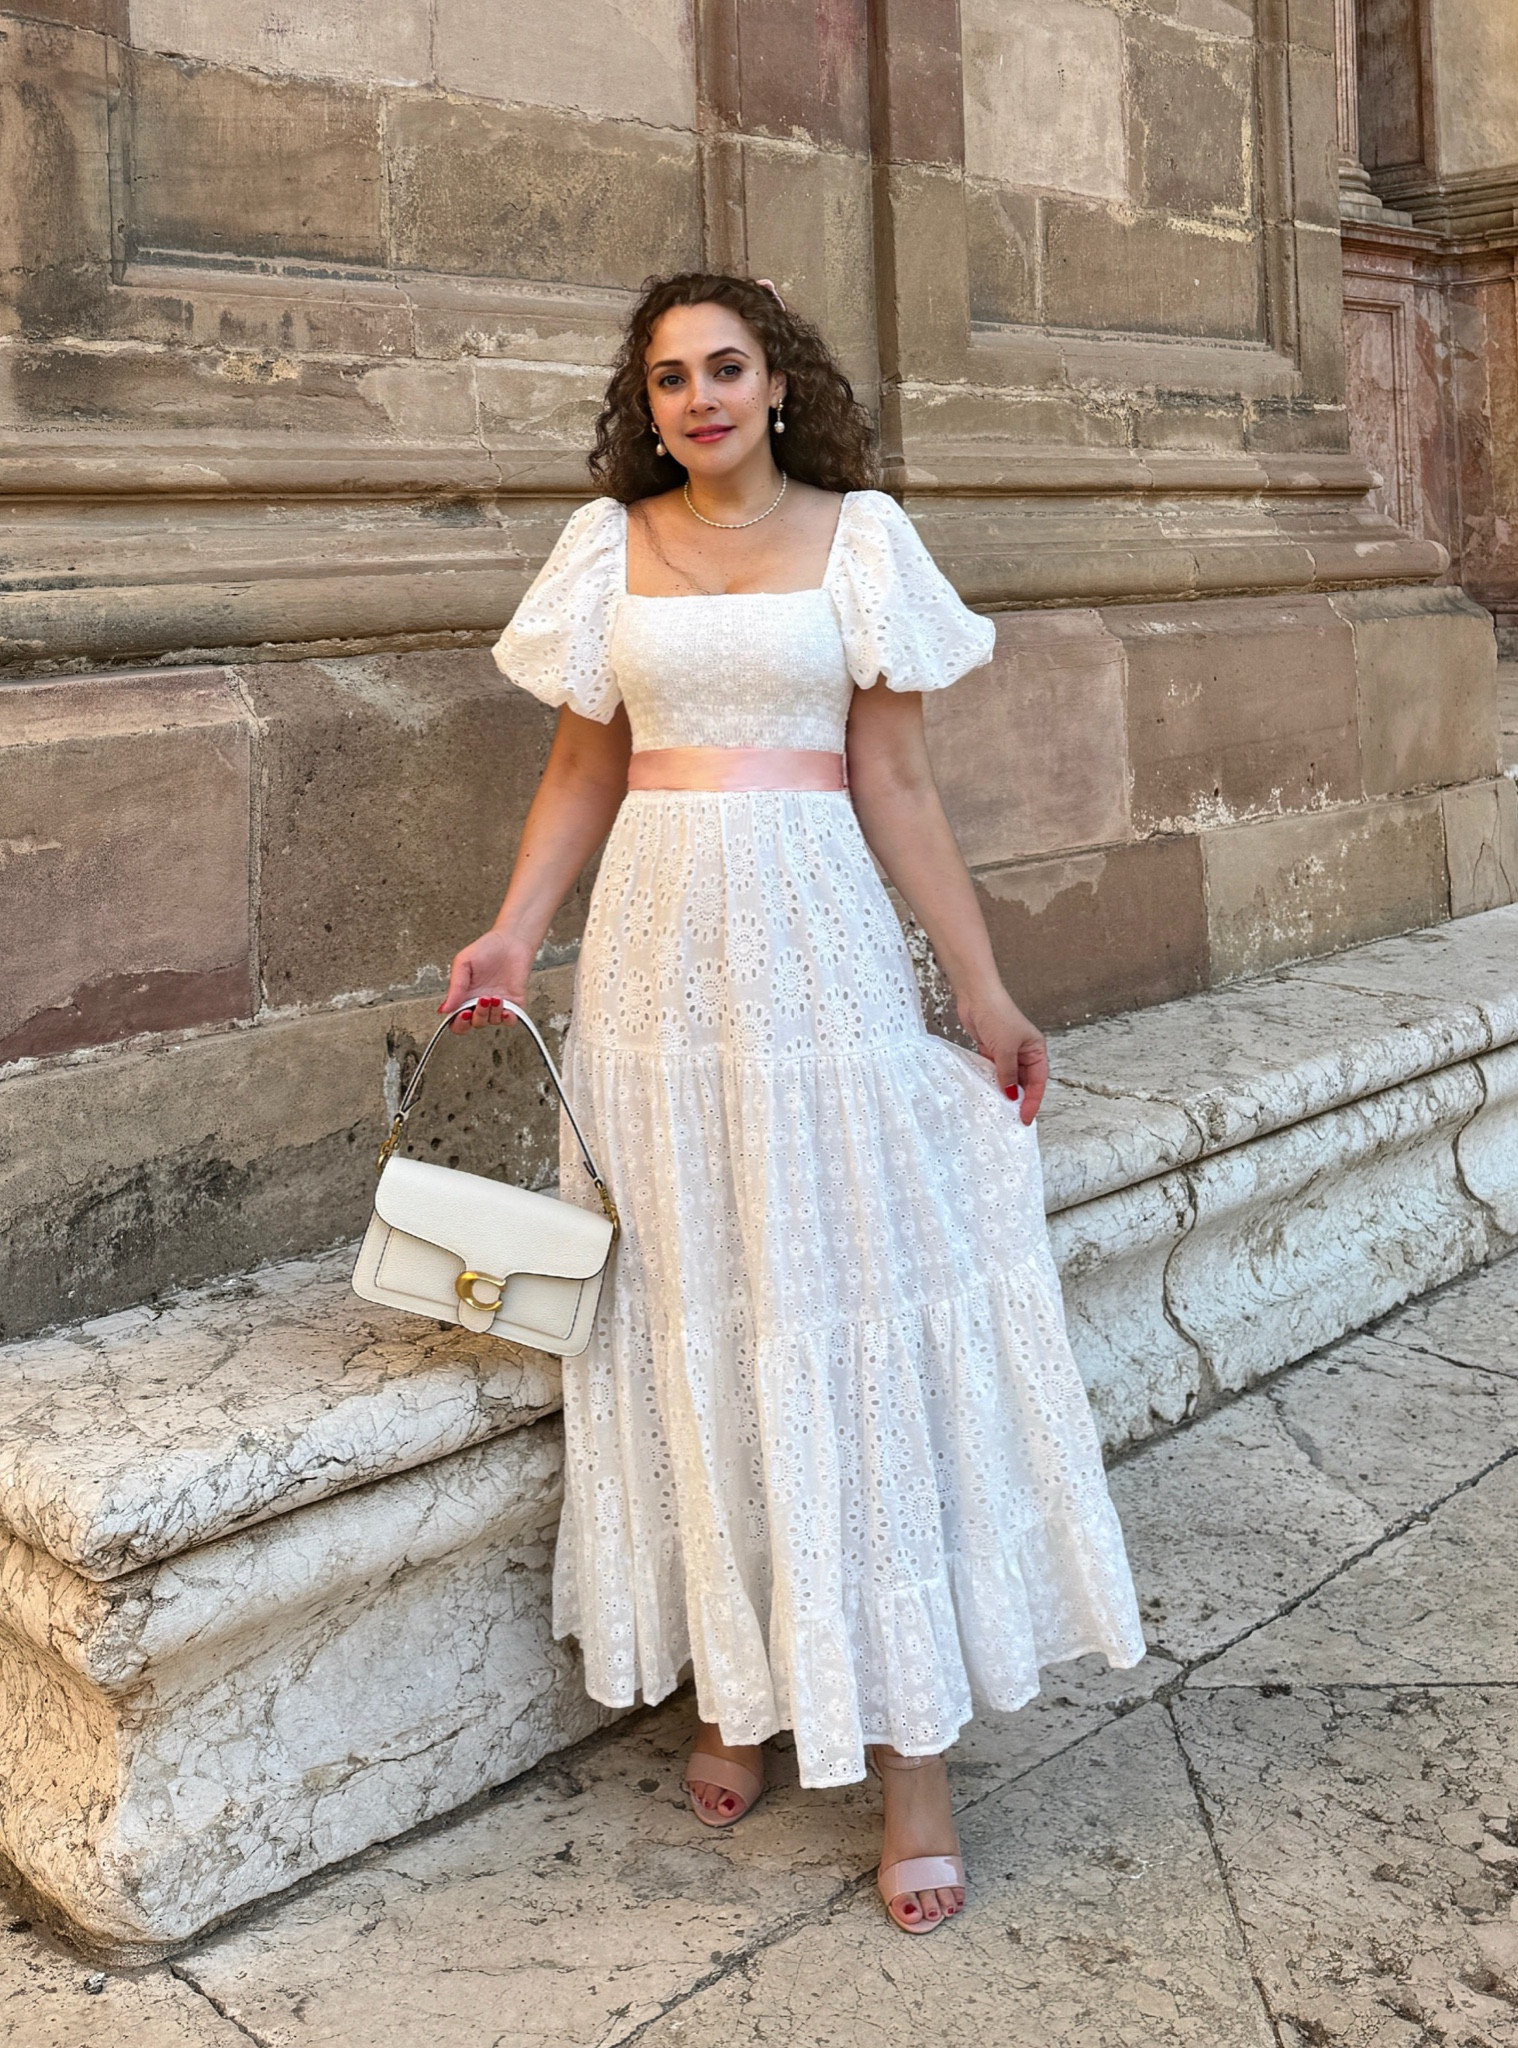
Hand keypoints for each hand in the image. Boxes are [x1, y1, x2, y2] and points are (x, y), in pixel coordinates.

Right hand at [439, 928, 532, 1034]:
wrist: (511, 941)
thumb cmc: (486, 949)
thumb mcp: (463, 963)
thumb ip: (455, 987)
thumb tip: (444, 1009)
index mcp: (464, 995)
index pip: (457, 1020)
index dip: (458, 1023)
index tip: (462, 1013)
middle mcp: (480, 1003)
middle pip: (475, 1023)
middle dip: (477, 1016)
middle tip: (481, 1000)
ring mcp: (497, 1004)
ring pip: (492, 1022)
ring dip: (492, 1013)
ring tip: (494, 997)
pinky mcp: (514, 1003)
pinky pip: (510, 1020)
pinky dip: (508, 1019)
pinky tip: (506, 1009)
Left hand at [957, 985, 1047, 1124]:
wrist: (976, 997)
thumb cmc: (997, 1015)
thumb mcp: (1005, 1048)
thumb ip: (1007, 1073)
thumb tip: (1010, 1095)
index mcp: (1036, 1050)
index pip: (1037, 1082)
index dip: (1032, 1101)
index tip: (1025, 1118)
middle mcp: (1024, 1053)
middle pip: (1024, 1083)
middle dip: (1019, 1100)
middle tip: (1011, 1119)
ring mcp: (1007, 1052)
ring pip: (1008, 1079)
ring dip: (1004, 1092)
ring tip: (998, 1111)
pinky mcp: (991, 1051)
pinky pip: (994, 1072)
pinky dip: (991, 1082)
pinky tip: (986, 1094)